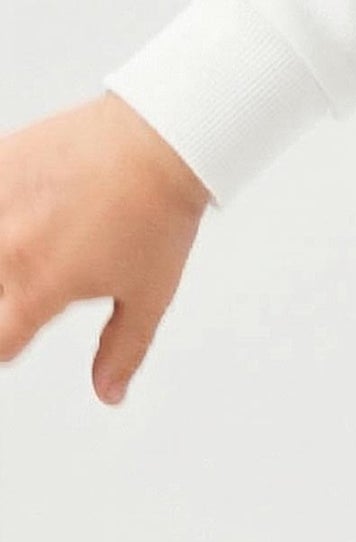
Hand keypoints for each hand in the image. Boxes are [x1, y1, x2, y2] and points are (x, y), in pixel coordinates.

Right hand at [0, 92, 210, 404]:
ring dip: (0, 266)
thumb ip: (121, 352)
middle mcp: (5, 245)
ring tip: (20, 266)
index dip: (6, 348)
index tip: (13, 344)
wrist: (153, 147)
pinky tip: (14, 224)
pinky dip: (0, 217)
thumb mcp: (147, 302)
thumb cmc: (155, 221)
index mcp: (40, 286)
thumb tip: (108, 394)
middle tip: (17, 305)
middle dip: (0, 309)